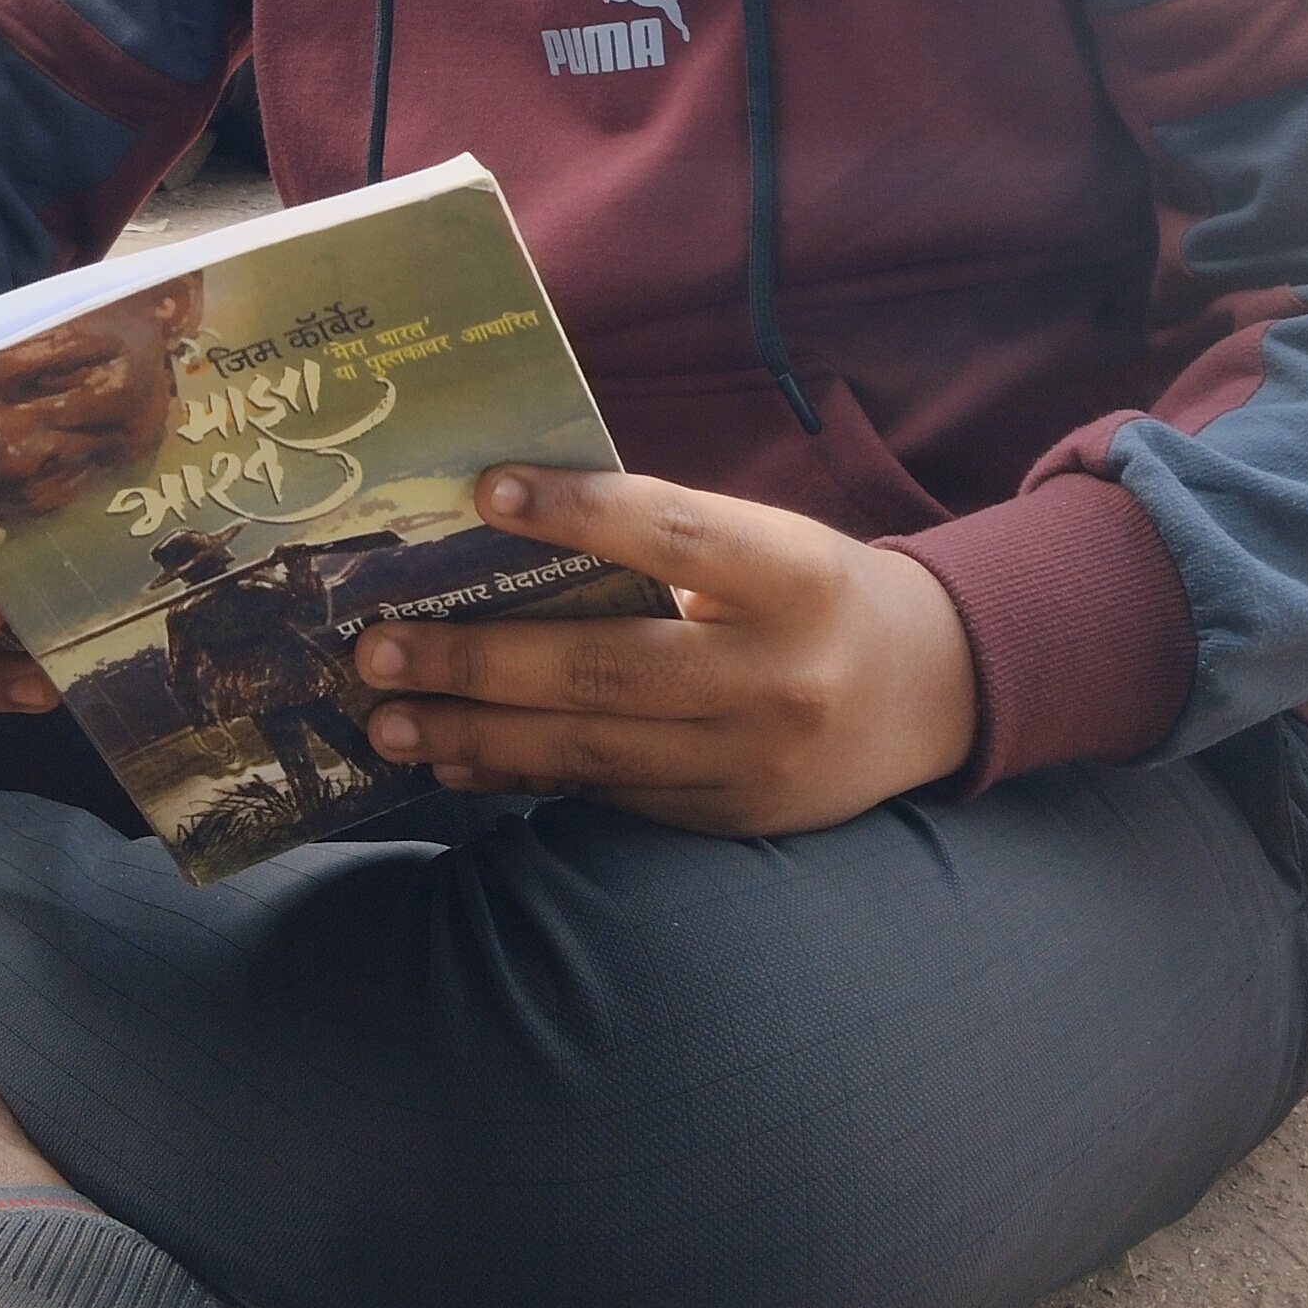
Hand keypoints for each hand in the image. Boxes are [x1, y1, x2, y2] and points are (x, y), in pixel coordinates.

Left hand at [352, 467, 978, 833]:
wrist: (929, 693)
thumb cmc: (814, 593)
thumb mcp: (767, 543)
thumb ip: (663, 541)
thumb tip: (505, 526)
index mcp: (792, 575)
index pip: (673, 532)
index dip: (578, 511)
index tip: (484, 490)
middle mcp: (777, 674)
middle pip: (608, 666)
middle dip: (479, 661)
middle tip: (377, 648)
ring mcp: (753, 759)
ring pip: (592, 748)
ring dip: (476, 735)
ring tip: (389, 720)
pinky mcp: (730, 818)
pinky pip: (609, 797)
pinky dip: (524, 776)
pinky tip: (457, 762)